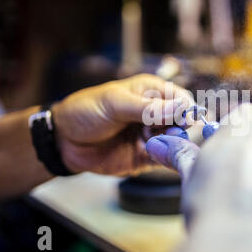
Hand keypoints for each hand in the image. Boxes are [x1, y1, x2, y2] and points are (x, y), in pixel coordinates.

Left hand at [52, 74, 192, 174]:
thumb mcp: (115, 104)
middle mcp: (157, 114)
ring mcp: (153, 136)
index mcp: (152, 92)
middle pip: (184, 122)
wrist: (64, 141)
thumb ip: (148, 109)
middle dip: (180, 129)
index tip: (185, 120)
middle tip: (167, 134)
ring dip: (171, 145)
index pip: (182, 99)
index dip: (187, 109)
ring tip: (152, 144)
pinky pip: (165, 159)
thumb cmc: (86, 111)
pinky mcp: (147, 157)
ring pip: (177, 142)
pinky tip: (153, 155)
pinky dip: (165, 159)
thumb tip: (182, 108)